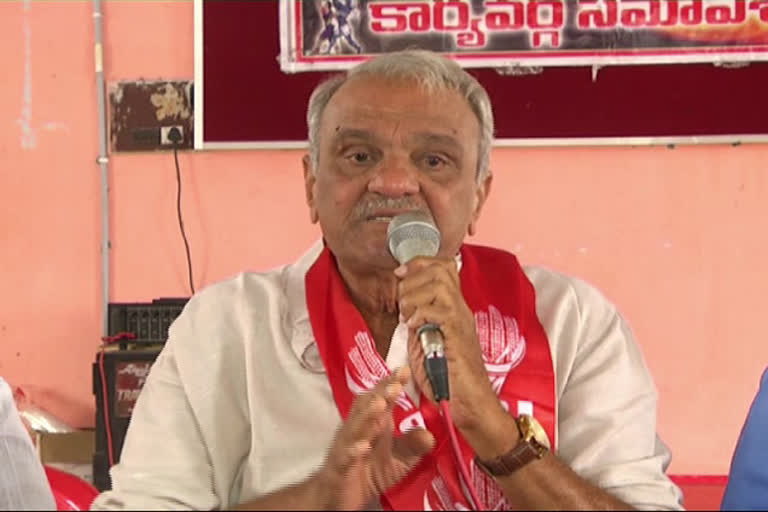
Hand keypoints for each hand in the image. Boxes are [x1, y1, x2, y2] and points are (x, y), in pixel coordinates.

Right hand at [313, 367, 434, 509]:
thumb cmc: (368, 471)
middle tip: (395, 385)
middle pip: (367, 407)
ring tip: (379, 405)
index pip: (382, 398)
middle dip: (381, 394)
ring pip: (355, 428)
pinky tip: (362, 446)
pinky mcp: (339, 467)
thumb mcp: (398, 460)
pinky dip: (353, 450)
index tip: (405, 370)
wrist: (337, 496)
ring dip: (367, 416)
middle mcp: (358, 429)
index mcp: (374, 423)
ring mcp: (346, 446)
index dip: (391, 383)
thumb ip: (412, 445)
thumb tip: (430, 434)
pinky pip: (345, 457)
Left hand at [395, 257, 517, 456]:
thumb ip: (418, 321)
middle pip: (440, 268)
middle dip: (413, 278)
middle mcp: (460, 309)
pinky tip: (413, 327)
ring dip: (415, 295)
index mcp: (453, 307)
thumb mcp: (426, 341)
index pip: (443, 266)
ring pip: (439, 284)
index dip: (419, 263)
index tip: (400, 274)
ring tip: (408, 316)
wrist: (468, 402)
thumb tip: (403, 305)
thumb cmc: (447, 377)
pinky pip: (440, 310)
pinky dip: (420, 314)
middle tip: (403, 302)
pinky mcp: (457, 335)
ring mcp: (460, 320)